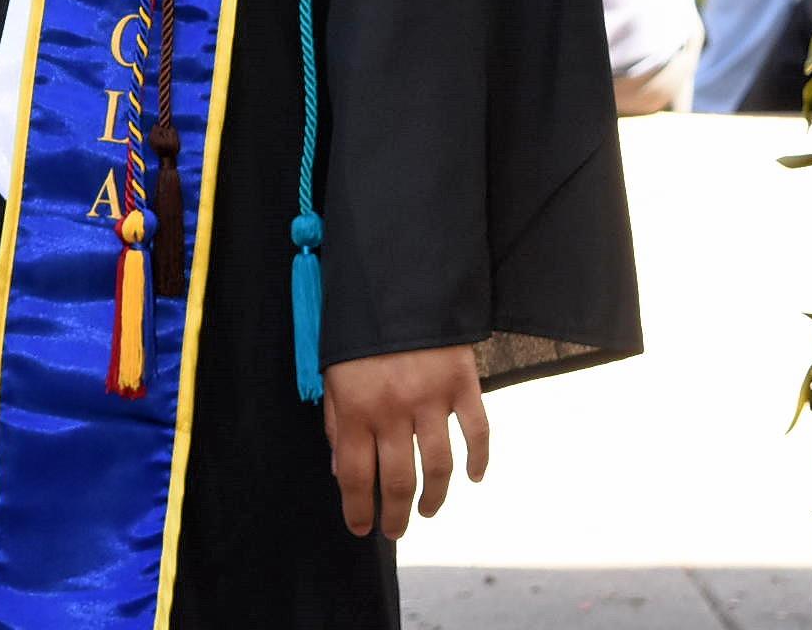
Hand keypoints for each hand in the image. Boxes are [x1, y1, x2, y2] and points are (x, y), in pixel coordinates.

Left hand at [323, 345, 487, 539]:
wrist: (398, 280)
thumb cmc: (359, 331)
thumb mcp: (333, 372)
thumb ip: (336, 422)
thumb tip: (343, 470)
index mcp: (354, 406)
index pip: (355, 474)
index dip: (358, 508)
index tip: (361, 528)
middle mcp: (393, 409)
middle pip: (398, 479)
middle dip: (395, 514)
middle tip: (396, 531)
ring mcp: (432, 399)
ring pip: (438, 466)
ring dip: (435, 496)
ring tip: (428, 511)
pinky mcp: (463, 384)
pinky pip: (477, 432)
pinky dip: (478, 460)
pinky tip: (472, 477)